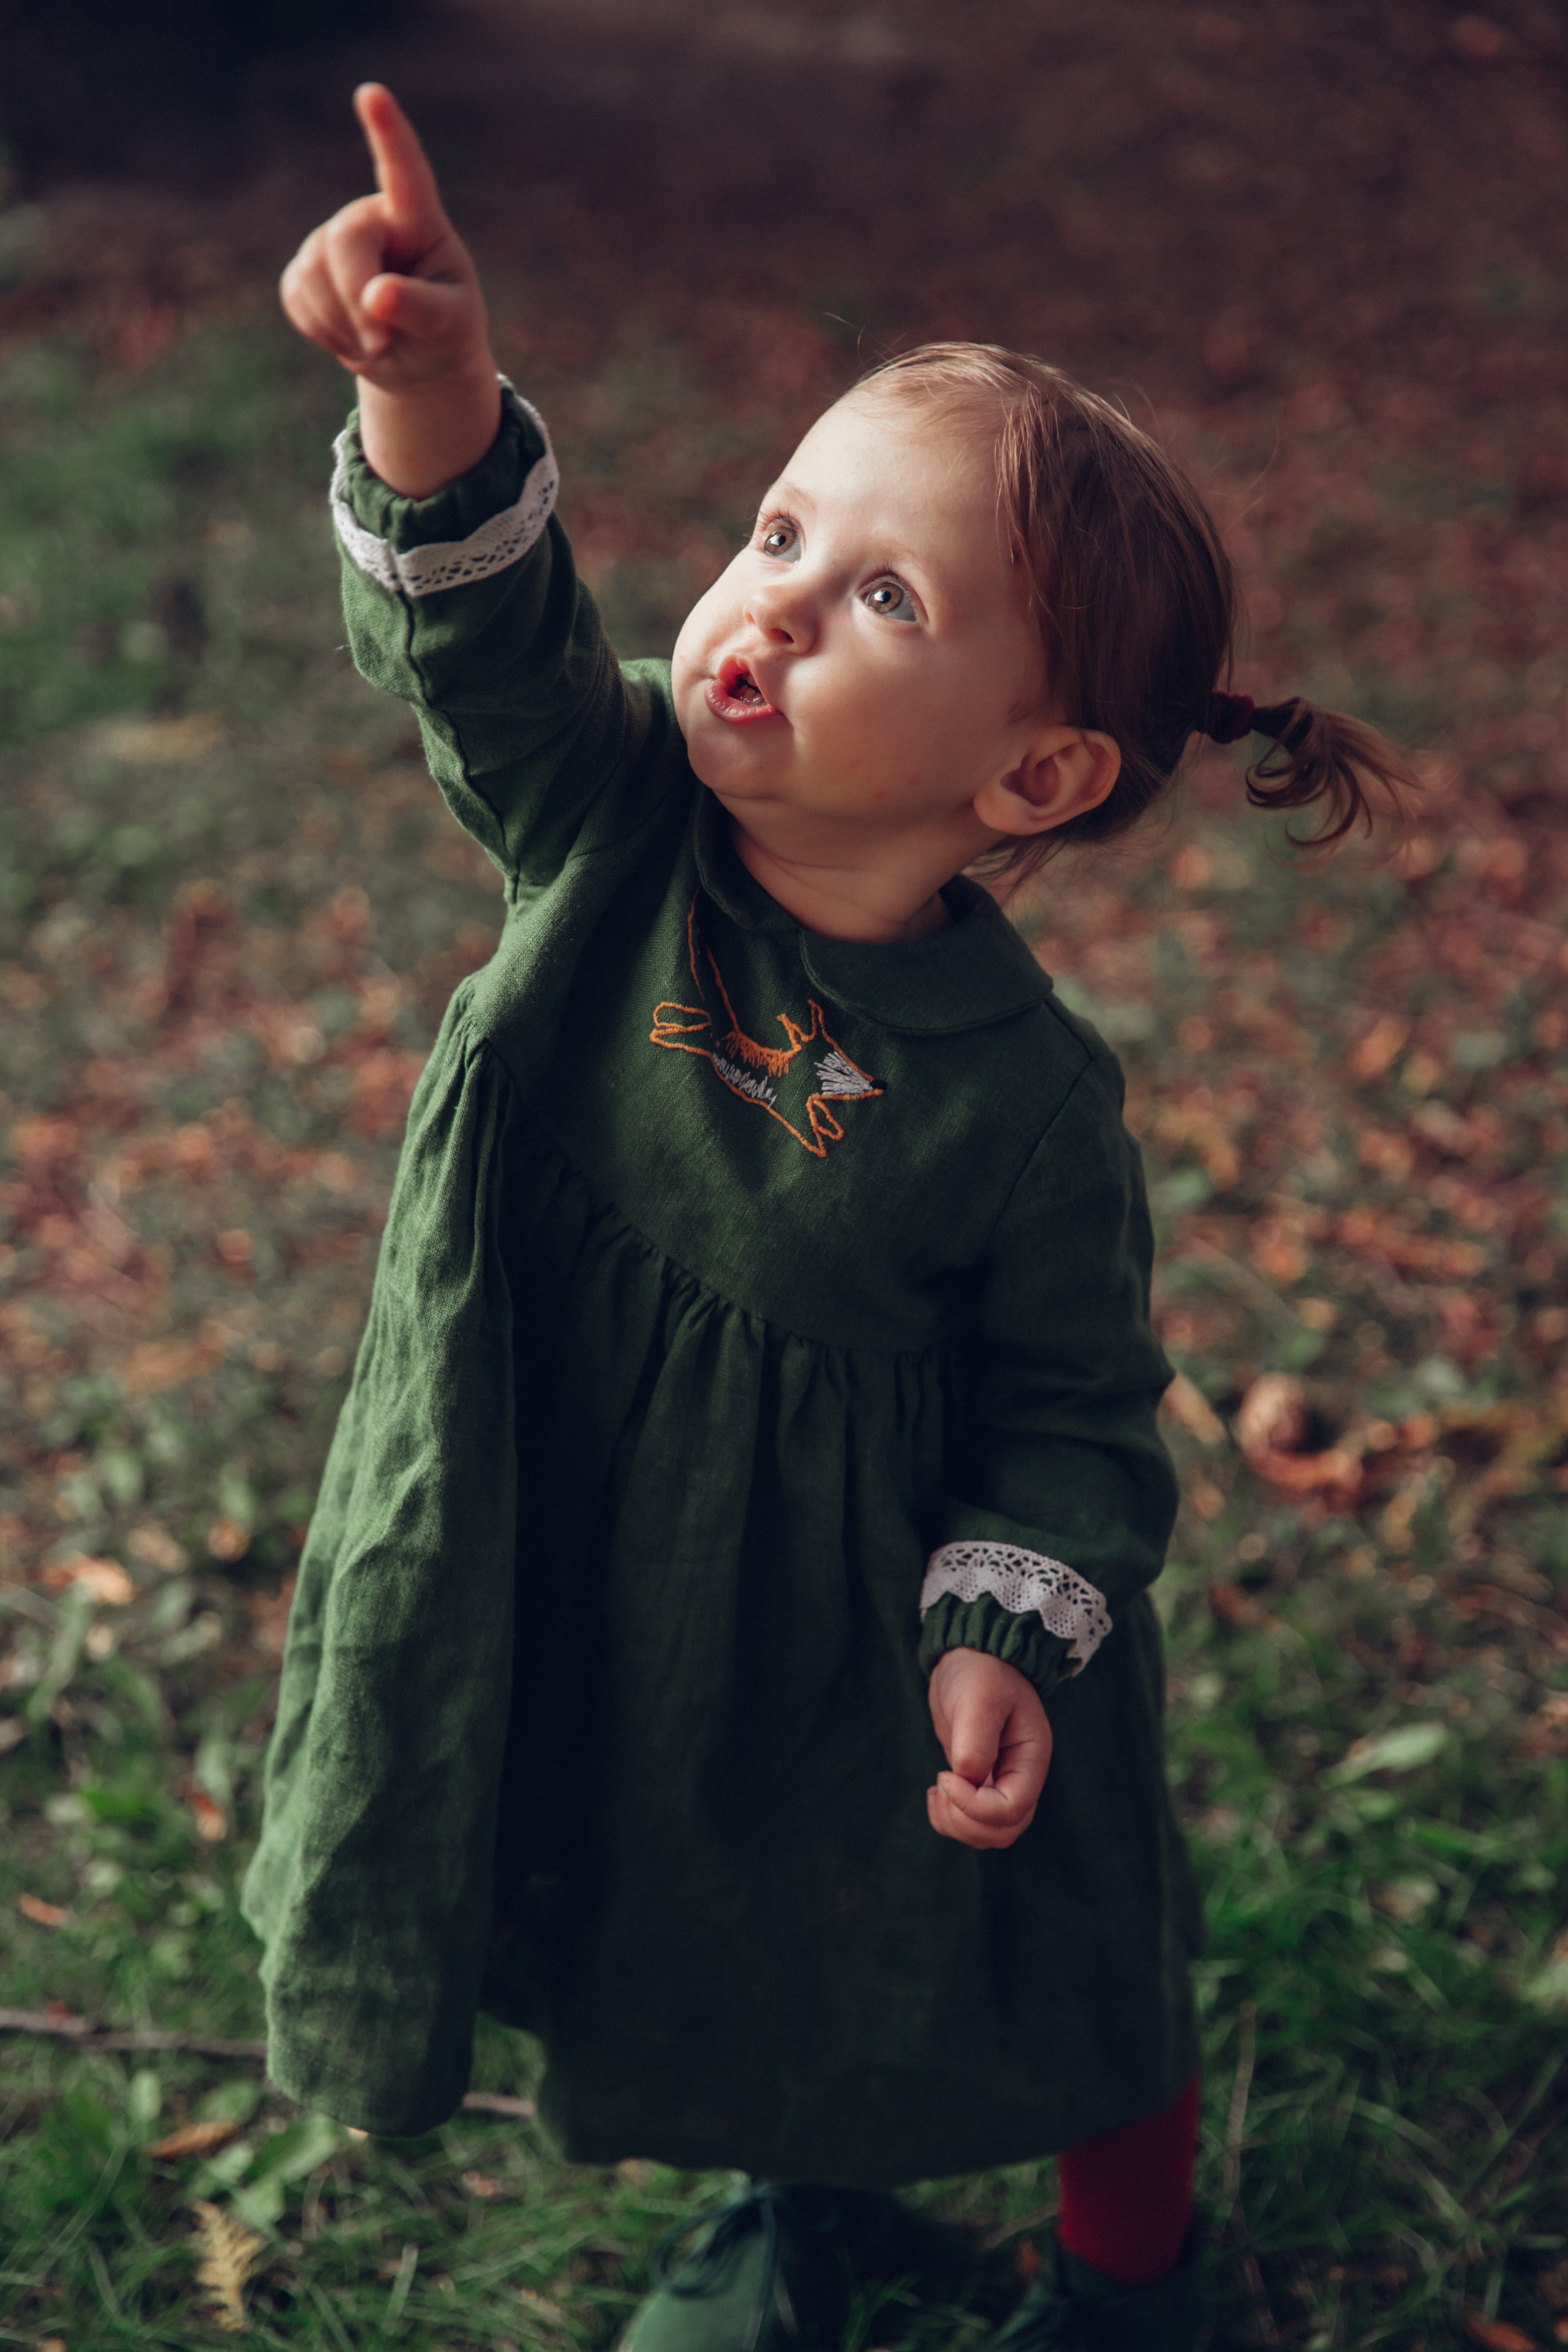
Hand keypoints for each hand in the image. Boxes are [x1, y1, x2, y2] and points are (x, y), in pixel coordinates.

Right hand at [279, 83, 500, 493]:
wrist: (416, 360)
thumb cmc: (444, 332)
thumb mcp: (448, 326)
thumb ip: (421, 308)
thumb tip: (376, 297)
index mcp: (418, 218)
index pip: (404, 171)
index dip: (387, 133)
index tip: (372, 95)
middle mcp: (371, 216)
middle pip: (345, 240)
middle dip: (356, 296)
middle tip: (382, 343)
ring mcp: (332, 239)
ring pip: (314, 273)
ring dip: (343, 325)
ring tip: (377, 344)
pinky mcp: (305, 269)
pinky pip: (296, 296)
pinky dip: (322, 331)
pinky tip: (349, 339)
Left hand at [926, 1648, 1051, 1850]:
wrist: (972, 1657)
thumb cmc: (982, 1671)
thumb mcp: (980, 1699)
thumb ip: (975, 1743)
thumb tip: (967, 1780)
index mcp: (1031, 1758)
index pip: (1012, 1809)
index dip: (974, 1806)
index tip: (944, 1776)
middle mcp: (1019, 1776)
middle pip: (1002, 1830)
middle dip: (966, 1821)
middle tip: (940, 1787)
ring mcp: (999, 1781)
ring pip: (986, 1832)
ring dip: (956, 1824)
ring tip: (936, 1789)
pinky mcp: (979, 1781)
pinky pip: (969, 1821)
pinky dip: (948, 1817)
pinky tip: (936, 1790)